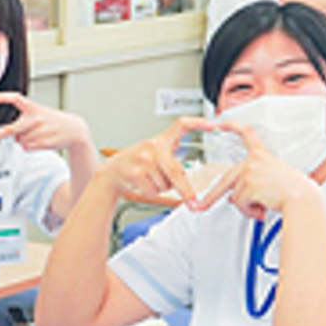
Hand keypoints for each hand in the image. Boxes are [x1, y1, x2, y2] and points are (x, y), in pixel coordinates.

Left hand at [0, 92, 90, 151]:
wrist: (75, 131)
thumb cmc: (56, 122)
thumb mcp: (42, 113)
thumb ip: (26, 120)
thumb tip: (11, 134)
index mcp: (34, 108)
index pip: (17, 98)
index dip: (4, 97)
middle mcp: (35, 119)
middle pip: (10, 129)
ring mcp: (39, 131)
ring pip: (19, 140)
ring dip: (24, 140)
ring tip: (38, 135)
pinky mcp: (43, 143)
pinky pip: (26, 147)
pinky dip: (30, 146)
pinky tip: (40, 141)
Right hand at [99, 117, 217, 208]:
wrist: (112, 172)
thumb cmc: (137, 164)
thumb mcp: (155, 156)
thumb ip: (172, 164)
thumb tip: (188, 183)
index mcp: (161, 140)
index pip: (181, 125)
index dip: (198, 123)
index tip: (213, 124)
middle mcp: (153, 146)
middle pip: (177, 172)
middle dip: (186, 191)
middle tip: (194, 202)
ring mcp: (143, 159)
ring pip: (166, 184)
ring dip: (162, 187)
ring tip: (150, 178)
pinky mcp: (135, 172)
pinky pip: (154, 190)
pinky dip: (152, 192)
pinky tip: (143, 184)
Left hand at [200, 121, 320, 219]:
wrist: (301, 199)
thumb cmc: (294, 191)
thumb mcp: (273, 179)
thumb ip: (253, 183)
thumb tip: (233, 197)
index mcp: (263, 155)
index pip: (246, 133)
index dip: (232, 126)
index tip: (220, 123)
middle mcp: (254, 160)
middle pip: (226, 179)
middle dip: (212, 196)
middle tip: (203, 205)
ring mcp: (249, 172)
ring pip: (235, 196)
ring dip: (246, 206)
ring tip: (263, 205)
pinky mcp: (247, 185)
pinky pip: (240, 203)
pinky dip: (249, 210)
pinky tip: (262, 208)